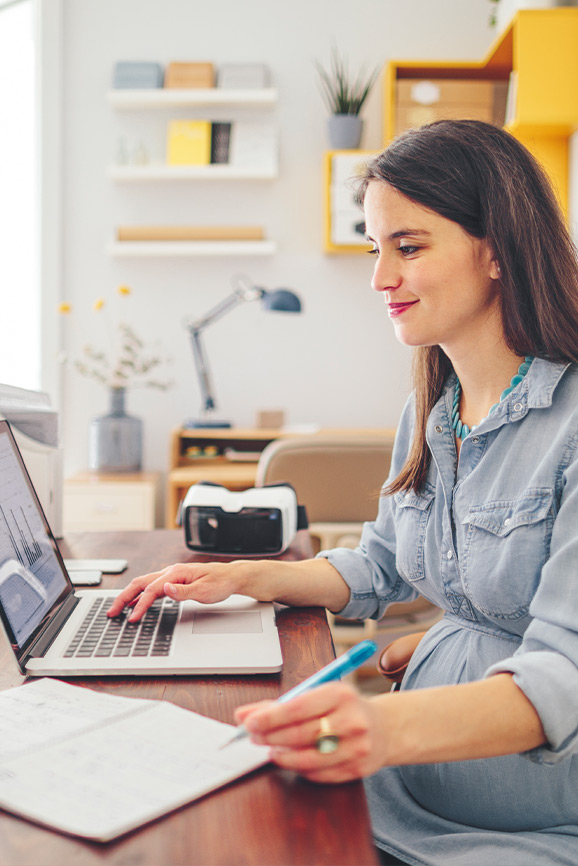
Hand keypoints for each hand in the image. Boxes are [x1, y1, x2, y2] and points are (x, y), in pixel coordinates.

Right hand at [106, 560, 247, 620]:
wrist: (231, 576)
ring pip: (143, 584)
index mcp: (176, 573)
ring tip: (117, 609)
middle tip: (111, 612)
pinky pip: (151, 587)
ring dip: (129, 596)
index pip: (151, 590)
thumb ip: (183, 591)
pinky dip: (139, 595)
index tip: (132, 618)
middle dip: (124, 598)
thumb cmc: (220, 583)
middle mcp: (170, 572)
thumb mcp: (204, 590)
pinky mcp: (173, 581)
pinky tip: (135, 603)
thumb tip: (165, 590)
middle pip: (140, 583)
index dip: (140, 605)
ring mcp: (171, 576)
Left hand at [235, 682, 387, 783]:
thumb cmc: (344, 708)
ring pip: (308, 759)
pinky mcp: (357, 769)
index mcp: (340, 694)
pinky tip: (293, 760)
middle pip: (300, 734)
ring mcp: (356, 747)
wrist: (385, 727)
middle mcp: (351, 720)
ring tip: (271, 750)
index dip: (270, 718)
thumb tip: (244, 715)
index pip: (297, 708)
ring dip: (283, 756)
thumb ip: (280, 704)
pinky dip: (300, 769)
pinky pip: (319, 774)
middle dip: (270, 737)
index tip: (250, 723)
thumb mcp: (319, 694)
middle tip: (254, 736)